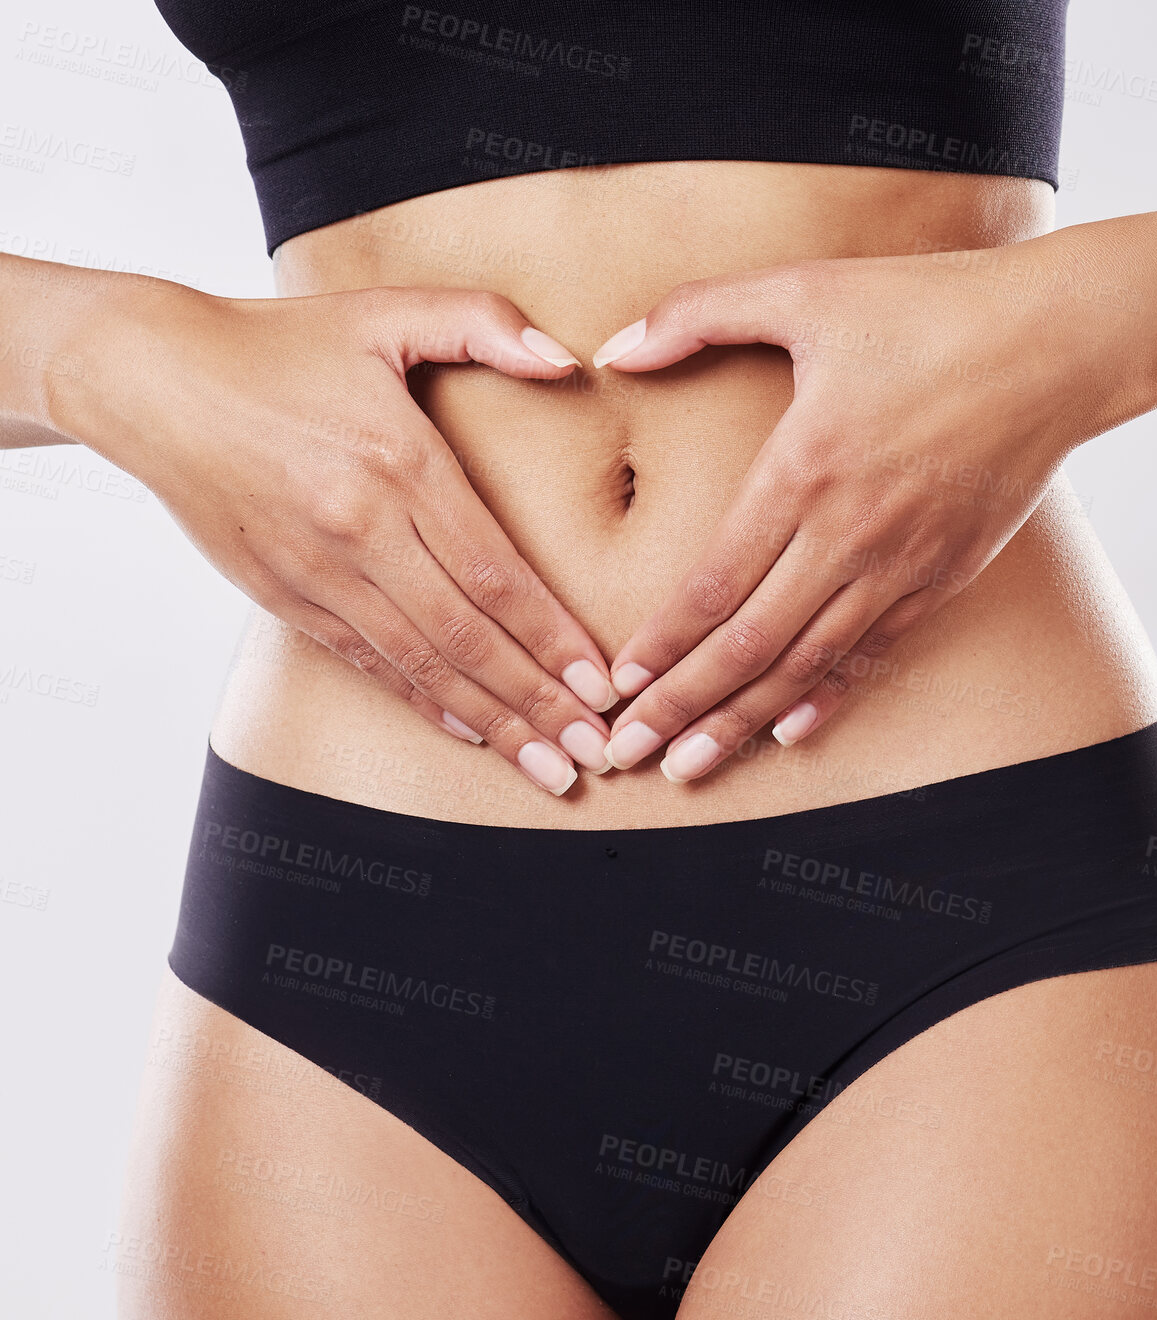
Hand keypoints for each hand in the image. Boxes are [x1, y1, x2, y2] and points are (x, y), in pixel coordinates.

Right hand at [55, 276, 617, 794]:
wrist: (150, 380)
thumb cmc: (277, 345)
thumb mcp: (382, 310)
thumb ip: (482, 322)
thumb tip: (565, 360)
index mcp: (400, 462)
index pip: (496, 572)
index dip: (555, 636)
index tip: (602, 684)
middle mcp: (363, 529)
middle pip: (469, 634)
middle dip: (539, 700)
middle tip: (596, 750)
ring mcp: (319, 571)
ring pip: (422, 663)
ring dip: (491, 721)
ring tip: (547, 768)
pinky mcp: (284, 596)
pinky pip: (366, 662)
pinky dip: (421, 702)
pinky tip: (468, 733)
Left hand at [592, 241, 1106, 780]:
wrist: (1063, 342)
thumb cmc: (931, 306)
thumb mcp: (807, 288)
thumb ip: (699, 313)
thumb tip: (613, 348)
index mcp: (803, 470)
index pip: (714, 584)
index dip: (662, 644)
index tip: (619, 687)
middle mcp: (849, 535)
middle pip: (749, 645)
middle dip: (682, 707)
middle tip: (630, 754)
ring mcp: (902, 565)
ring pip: (807, 665)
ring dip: (743, 722)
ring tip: (691, 767)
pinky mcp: (946, 576)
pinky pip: (875, 653)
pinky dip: (828, 696)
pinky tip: (791, 732)